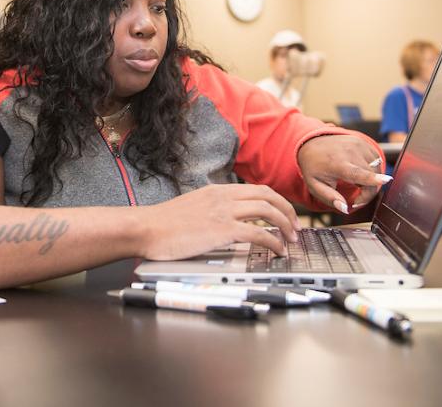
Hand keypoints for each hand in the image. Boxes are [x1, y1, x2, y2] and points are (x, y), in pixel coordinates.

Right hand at [138, 184, 300, 260]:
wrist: (146, 228)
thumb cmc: (162, 224)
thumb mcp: (192, 207)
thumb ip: (212, 210)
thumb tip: (227, 221)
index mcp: (217, 191)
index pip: (257, 190)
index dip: (277, 202)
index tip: (285, 215)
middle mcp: (224, 197)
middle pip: (268, 196)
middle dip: (288, 211)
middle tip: (295, 228)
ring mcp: (224, 212)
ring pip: (268, 211)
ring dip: (285, 225)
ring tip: (291, 240)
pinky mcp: (222, 230)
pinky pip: (258, 233)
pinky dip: (273, 243)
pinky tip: (277, 251)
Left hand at [297, 135, 388, 213]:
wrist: (312, 142)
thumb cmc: (314, 166)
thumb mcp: (315, 186)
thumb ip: (330, 198)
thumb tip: (345, 209)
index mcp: (337, 164)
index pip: (358, 173)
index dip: (373, 179)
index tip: (386, 180)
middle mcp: (350, 152)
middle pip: (372, 176)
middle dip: (368, 192)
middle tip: (356, 199)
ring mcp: (358, 145)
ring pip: (377, 169)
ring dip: (372, 181)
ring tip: (355, 182)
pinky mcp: (364, 142)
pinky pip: (377, 161)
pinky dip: (372, 170)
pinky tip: (359, 172)